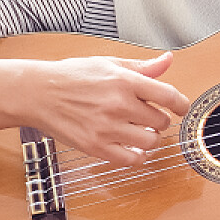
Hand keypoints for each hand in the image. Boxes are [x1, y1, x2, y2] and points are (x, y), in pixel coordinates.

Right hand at [32, 52, 191, 167]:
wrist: (38, 93)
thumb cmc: (72, 76)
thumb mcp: (108, 63)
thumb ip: (141, 67)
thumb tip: (168, 60)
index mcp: (124, 81)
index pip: (168, 95)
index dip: (181, 104)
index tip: (181, 107)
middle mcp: (118, 105)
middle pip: (160, 121)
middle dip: (159, 119)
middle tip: (148, 116)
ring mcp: (107, 128)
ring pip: (150, 141)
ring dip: (150, 138)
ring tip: (140, 131)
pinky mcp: (96, 146)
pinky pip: (131, 159)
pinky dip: (138, 156)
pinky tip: (134, 148)